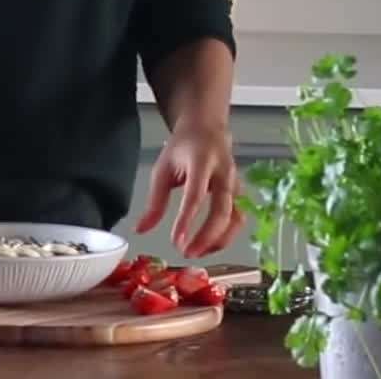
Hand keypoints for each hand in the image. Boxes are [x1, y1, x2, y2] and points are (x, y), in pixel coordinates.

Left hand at [134, 120, 244, 257]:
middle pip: (222, 210)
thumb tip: (140, 230)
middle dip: (207, 236)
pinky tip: (208, 245)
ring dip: (219, 240)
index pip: (195, 195)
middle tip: (186, 253)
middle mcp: (223, 174)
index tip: (175, 241)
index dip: (186, 220)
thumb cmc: (183, 148)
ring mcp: (236, 184)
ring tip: (197, 253)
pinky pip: (238, 219)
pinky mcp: (240, 194)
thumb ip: (154, 202)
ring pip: (236, 218)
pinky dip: (225, 236)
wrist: (207, 128)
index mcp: (202, 162)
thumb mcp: (163, 169)